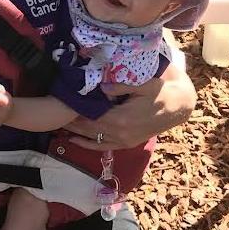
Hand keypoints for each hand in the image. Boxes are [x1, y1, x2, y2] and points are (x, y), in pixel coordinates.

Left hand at [65, 68, 195, 150]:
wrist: (177, 107)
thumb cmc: (160, 91)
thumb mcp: (144, 83)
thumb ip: (122, 85)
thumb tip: (102, 86)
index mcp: (122, 118)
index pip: (91, 115)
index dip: (74, 111)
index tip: (60, 103)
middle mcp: (120, 133)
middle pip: (88, 128)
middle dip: (70, 121)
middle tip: (51, 113)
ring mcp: (123, 141)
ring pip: (92, 138)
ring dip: (74, 132)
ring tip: (55, 125)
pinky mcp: (126, 144)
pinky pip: (102, 147)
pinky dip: (86, 145)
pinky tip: (73, 141)